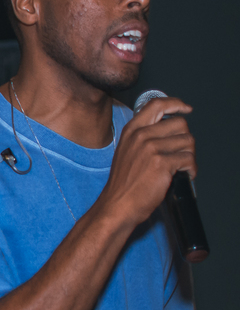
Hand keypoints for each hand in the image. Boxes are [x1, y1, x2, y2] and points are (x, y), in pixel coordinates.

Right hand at [100, 95, 194, 228]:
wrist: (117, 206)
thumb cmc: (123, 184)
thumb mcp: (127, 152)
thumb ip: (143, 136)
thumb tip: (170, 129)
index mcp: (131, 131)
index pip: (157, 105)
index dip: (175, 104)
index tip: (185, 108)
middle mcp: (140, 136)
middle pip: (180, 124)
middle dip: (185, 139)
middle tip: (179, 154)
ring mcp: (150, 148)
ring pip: (188, 141)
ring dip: (189, 156)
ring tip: (180, 168)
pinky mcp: (161, 163)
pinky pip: (189, 159)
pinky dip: (191, 169)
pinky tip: (182, 176)